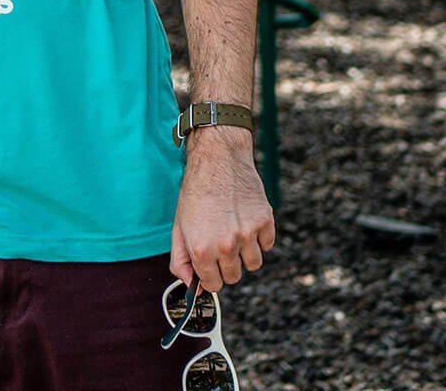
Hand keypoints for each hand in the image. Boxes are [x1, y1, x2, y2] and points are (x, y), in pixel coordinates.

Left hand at [169, 127, 274, 289]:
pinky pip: (267, 245)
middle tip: (220, 244)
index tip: (211, 268)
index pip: (213, 285)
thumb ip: (180, 260)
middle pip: (234, 277)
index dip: (211, 277)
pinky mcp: (265, 222)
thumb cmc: (196, 192)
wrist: (218, 159)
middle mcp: (226, 245)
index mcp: (202, 249)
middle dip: (226, 266)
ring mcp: (248, 234)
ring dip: (245, 253)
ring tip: (234, 232)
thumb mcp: (178, 226)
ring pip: (253, 264)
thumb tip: (189, 284)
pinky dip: (259, 238)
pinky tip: (246, 221)